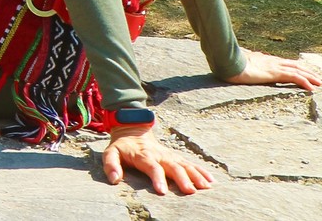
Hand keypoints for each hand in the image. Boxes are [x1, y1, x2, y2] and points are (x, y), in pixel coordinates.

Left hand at [100, 126, 214, 194]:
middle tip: (190, 191)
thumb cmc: (122, 146)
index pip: (152, 167)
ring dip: (196, 175)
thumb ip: (111, 165)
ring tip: (206, 188)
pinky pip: (190, 163)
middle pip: (173, 166)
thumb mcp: (111, 152)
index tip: (163, 192)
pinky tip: (211, 181)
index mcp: (143, 156)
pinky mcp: (176, 156)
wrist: (133, 129)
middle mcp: (159, 155)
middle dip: (182, 179)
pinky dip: (201, 171)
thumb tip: (114, 179)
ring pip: (185, 164)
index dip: (157, 178)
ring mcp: (169, 155)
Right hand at [224, 51, 321, 90]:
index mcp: (264, 60)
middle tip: (317, 78)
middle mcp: (271, 61)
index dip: (295, 67)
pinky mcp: (274, 73)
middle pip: (294, 65)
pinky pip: (294, 77)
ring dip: (309, 77)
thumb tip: (237, 65)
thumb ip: (242, 64)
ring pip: (297, 70)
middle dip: (306, 71)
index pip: (284, 62)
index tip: (303, 72)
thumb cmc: (229, 64)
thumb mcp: (238, 64)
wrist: (227, 63)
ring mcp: (273, 66)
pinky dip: (304, 82)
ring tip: (319, 84)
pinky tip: (311, 88)